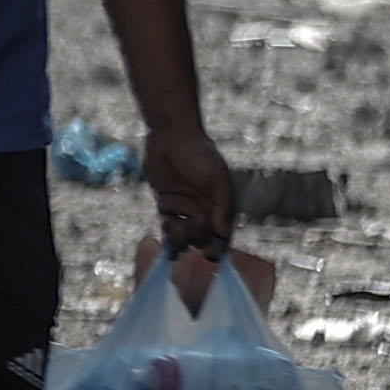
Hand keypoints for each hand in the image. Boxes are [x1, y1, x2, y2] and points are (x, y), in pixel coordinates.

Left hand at [138, 119, 234, 263]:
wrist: (171, 135)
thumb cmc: (199, 153)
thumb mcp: (216, 178)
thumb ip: (222, 206)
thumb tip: (223, 235)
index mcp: (221, 207)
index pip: (222, 236)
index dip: (217, 249)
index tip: (210, 255)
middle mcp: (204, 211)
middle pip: (202, 240)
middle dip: (196, 238)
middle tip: (186, 224)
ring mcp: (184, 209)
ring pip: (183, 238)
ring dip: (178, 238)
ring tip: (172, 225)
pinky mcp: (167, 204)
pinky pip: (168, 227)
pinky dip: (167, 230)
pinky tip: (167, 220)